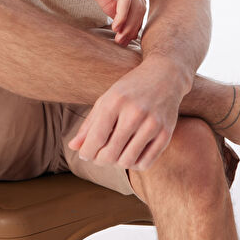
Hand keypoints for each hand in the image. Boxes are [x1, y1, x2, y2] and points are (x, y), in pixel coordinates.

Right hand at [47, 0, 146, 44]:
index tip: (123, 38)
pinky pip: (125, 0)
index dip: (133, 23)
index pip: (138, 4)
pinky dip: (123, 16)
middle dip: (133, 28)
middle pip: (141, 6)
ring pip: (136, 5)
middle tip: (122, 43)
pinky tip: (115, 26)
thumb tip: (117, 18)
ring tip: (119, 38)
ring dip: (129, 25)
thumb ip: (108, 1)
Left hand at [67, 57, 187, 170]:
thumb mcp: (107, 98)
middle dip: (99, 160)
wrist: (165, 75)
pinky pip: (145, 163)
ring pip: (127, 161)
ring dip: (116, 163)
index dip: (87, 152)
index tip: (85, 154)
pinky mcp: (166, 133)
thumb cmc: (131, 88)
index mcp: (116, 101)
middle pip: (110, 153)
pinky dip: (134, 164)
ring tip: (115, 153)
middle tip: (99, 156)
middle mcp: (134, 112)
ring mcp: (152, 123)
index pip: (96, 138)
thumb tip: (73, 147)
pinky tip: (130, 154)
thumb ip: (90, 124)